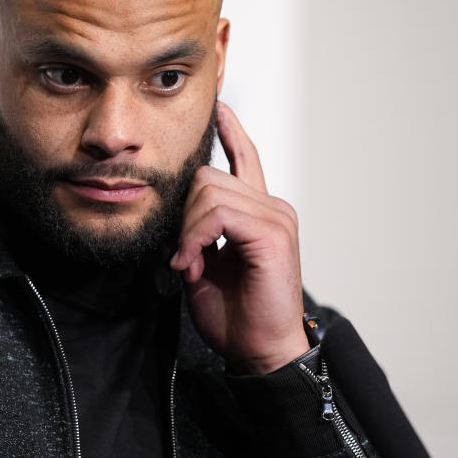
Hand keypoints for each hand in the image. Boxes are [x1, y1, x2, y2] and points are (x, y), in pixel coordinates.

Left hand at [169, 101, 309, 374]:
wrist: (259, 349)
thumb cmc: (236, 313)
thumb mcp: (205, 265)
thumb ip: (196, 233)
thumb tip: (181, 221)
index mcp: (258, 212)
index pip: (245, 159)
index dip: (232, 132)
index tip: (219, 108)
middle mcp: (272, 207)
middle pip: (208, 177)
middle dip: (183, 214)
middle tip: (184, 255)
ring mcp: (276, 217)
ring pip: (210, 191)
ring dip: (188, 229)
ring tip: (190, 263)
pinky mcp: (273, 233)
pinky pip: (220, 213)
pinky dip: (197, 236)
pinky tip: (195, 261)